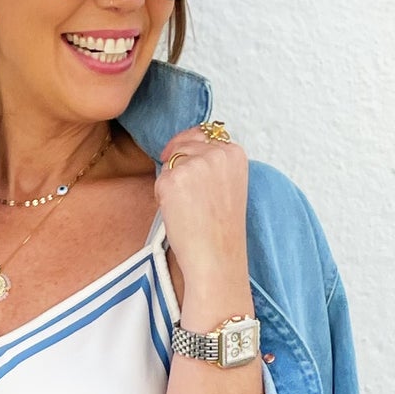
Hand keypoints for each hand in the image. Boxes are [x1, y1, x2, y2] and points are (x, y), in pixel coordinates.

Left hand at [153, 122, 249, 312]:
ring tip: (188, 209)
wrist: (216, 259)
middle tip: (189, 199)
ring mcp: (195, 164)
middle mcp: (217, 153)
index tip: (188, 168)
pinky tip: (178, 215)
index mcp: (235, 153)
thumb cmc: (221, 230)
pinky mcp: (174, 178)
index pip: (205, 134)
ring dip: (171, 183)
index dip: (190, 149)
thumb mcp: (228, 185)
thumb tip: (183, 146)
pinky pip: (159, 181)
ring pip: (170, 162)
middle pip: (184, 145)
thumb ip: (213, 163)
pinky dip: (162, 198)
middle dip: (179, 166)